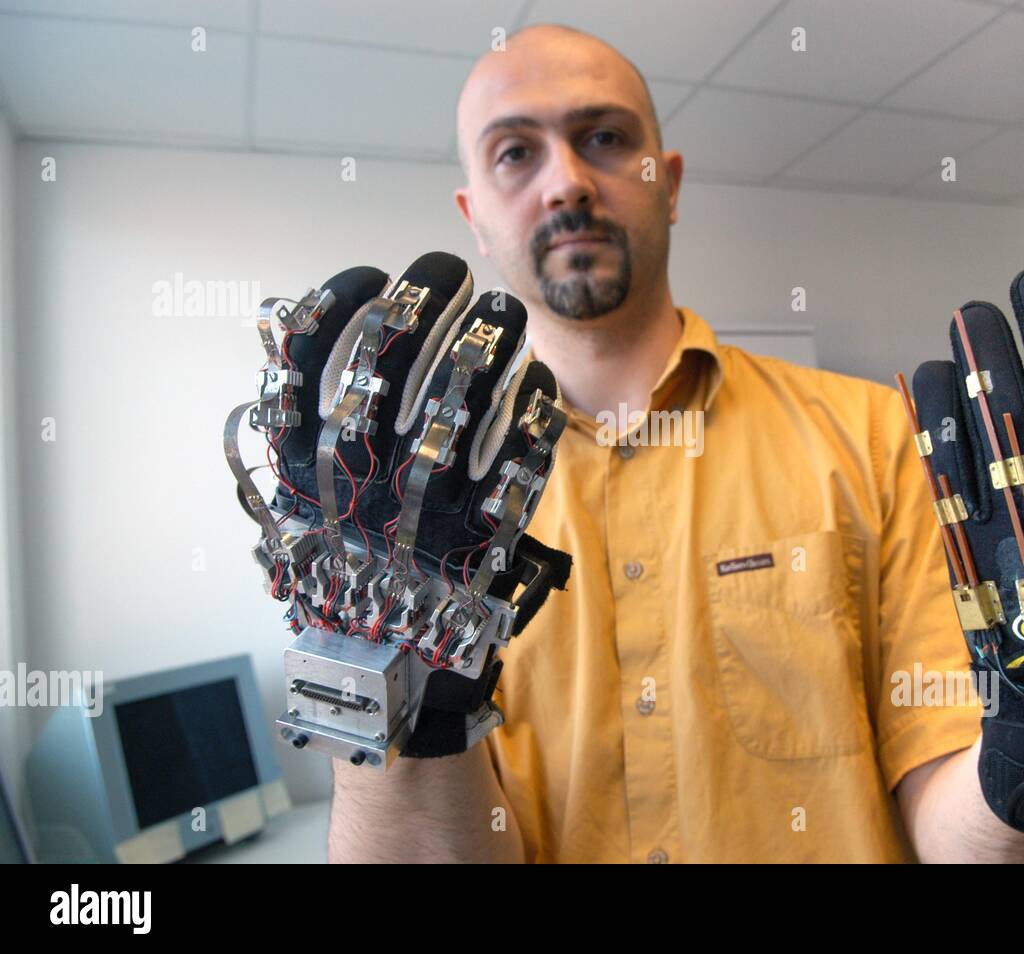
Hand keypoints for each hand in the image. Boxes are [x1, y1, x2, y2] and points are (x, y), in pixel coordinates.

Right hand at [224, 252, 571, 765]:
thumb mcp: (290, 502)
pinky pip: (518, 453)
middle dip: (424, 295)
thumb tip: (279, 322)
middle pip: (391, 358)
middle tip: (449, 268)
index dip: (339, 303)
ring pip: (457, 396)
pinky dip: (531, 408)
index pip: (307, 361)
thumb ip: (286, 422)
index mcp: (303, 471)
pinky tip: (534, 379)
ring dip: (485, 338)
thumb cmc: (339, 570)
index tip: (369, 275)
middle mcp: (359, 481)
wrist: (381, 666)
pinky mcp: (483, 535)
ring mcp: (424, 507)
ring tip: (502, 309)